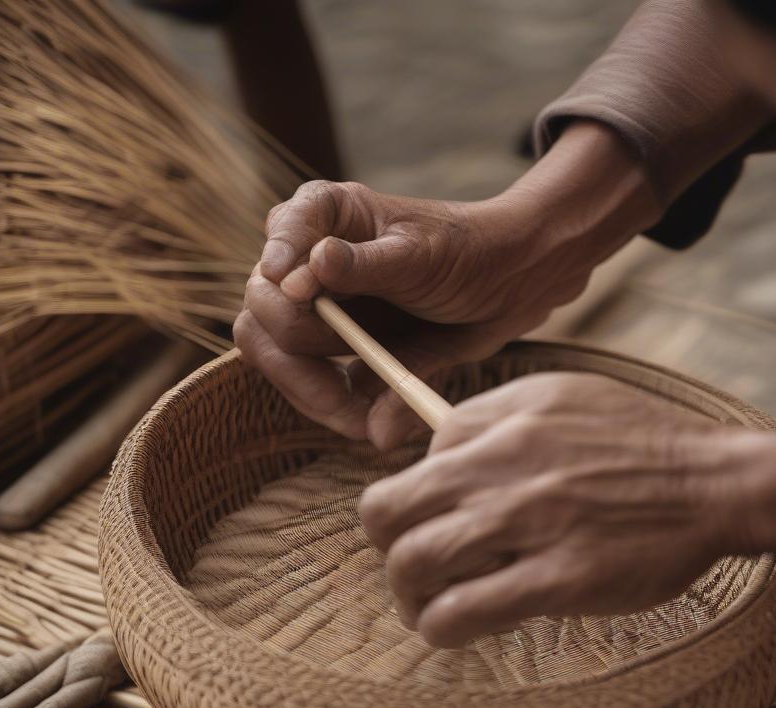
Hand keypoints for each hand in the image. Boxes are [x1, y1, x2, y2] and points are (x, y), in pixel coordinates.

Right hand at [233, 122, 661, 448]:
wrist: (512, 287)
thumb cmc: (469, 252)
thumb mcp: (420, 255)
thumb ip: (362, 268)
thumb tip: (300, 282)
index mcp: (322, 216)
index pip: (276, 244)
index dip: (280, 271)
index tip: (299, 293)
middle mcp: (307, 262)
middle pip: (264, 317)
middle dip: (302, 359)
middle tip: (347, 390)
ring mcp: (319, 309)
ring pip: (281, 360)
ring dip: (319, 397)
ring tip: (366, 421)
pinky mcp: (339, 351)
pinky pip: (319, 389)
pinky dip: (344, 411)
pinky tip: (378, 422)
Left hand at [359, 373, 750, 646]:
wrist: (714, 483)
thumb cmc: (638, 439)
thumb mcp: (557, 394)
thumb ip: (488, 416)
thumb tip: (433, 450)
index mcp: (499, 428)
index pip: (403, 472)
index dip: (402, 512)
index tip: (426, 533)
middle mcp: (501, 473)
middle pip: (386, 517)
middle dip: (388, 553)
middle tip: (415, 575)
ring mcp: (528, 526)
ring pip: (414, 566)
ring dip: (410, 598)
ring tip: (432, 609)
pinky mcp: (559, 579)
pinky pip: (463, 612)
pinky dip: (443, 627)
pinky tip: (459, 628)